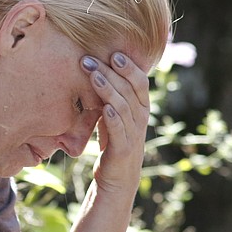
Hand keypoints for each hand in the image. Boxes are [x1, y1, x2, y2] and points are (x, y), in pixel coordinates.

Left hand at [80, 52, 150, 196]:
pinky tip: (104, 108)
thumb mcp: (114, 117)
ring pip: (123, 106)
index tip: (112, 52)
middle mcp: (141, 119)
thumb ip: (112, 97)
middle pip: (129, 90)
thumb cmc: (113, 144)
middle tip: (90, 59)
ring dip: (108, 89)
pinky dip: (113, 118)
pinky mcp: (123, 150)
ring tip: (92, 76)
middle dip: (110, 72)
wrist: (117, 179)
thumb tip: (98, 70)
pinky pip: (120, 131)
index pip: (139, 82)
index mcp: (141, 109)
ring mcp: (133, 135)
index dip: (128, 66)